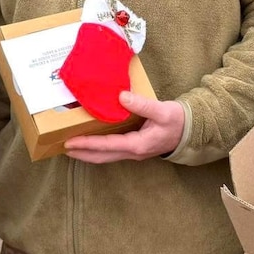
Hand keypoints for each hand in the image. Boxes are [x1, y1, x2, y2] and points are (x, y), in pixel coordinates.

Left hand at [65, 91, 184, 163]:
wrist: (191, 131)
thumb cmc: (178, 121)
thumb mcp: (162, 110)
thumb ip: (142, 105)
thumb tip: (121, 97)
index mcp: (137, 145)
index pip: (106, 146)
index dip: (86, 144)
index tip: (69, 142)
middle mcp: (133, 152)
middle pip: (101, 156)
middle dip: (82, 153)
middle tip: (62, 148)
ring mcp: (134, 152)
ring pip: (106, 156)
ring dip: (88, 153)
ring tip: (72, 147)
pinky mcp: (135, 148)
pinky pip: (112, 151)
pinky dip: (98, 149)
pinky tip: (92, 143)